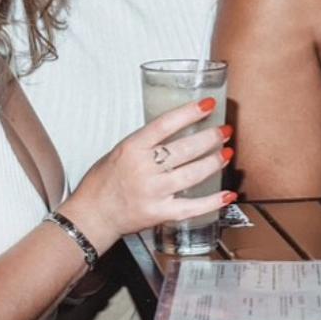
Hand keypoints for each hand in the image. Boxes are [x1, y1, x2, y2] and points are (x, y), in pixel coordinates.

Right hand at [62, 99, 230, 252]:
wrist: (92, 215)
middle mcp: (143, 170)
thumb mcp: (120, 151)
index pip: (164, 125)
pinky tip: (227, 194)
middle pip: (184, 149)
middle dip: (210, 138)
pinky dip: (213, 201)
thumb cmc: (103, 182)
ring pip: (192, 175)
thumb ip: (146, 142)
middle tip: (224, 131)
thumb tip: (177, 128)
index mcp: (131, 149)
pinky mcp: (159, 213)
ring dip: (214, 163)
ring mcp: (152, 192)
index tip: (207, 104)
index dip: (188, 113)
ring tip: (227, 153)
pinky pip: (192, 207)